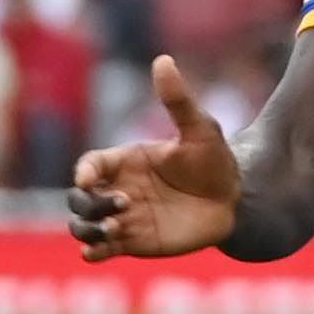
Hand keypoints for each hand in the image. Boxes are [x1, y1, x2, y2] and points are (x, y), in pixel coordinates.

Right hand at [66, 56, 242, 261]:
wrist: (234, 200)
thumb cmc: (215, 161)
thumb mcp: (200, 129)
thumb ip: (178, 100)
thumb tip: (163, 60)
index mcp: (126, 161)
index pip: (90, 164)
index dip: (84, 172)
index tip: (91, 179)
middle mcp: (118, 189)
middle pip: (78, 198)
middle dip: (89, 204)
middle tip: (122, 206)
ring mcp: (123, 217)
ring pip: (82, 226)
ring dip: (87, 230)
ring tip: (112, 230)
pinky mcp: (132, 242)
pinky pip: (99, 251)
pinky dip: (91, 253)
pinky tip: (97, 253)